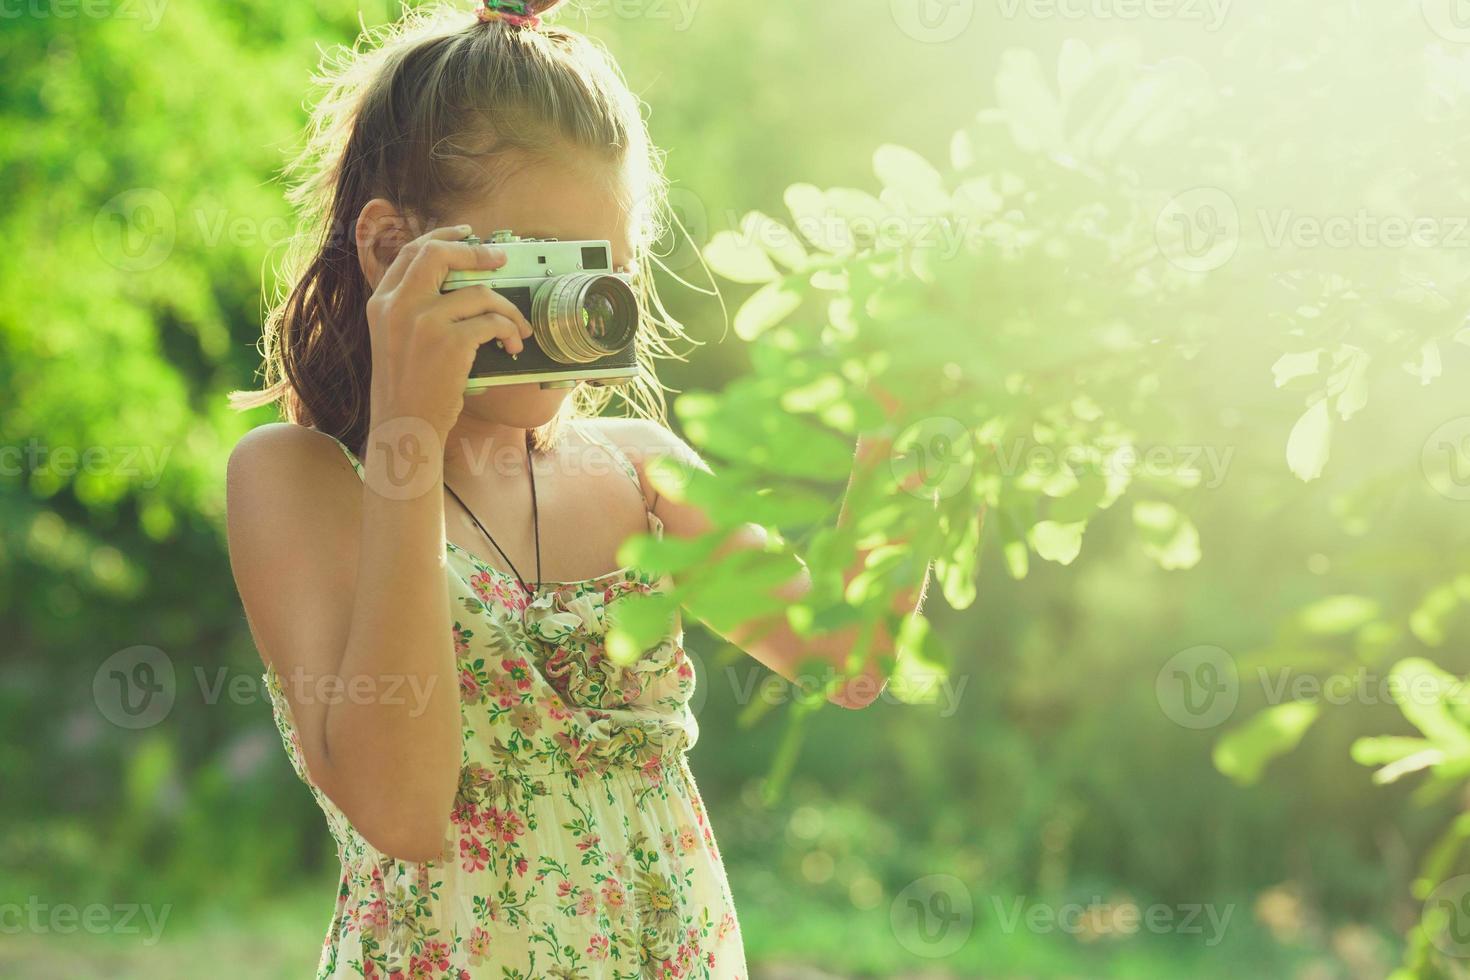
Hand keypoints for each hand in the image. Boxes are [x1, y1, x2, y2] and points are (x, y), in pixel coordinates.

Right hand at [365, 225, 533, 438]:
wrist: (404, 426)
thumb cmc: (407, 388)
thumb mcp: (395, 338)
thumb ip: (413, 308)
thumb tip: (457, 284)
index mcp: (381, 302)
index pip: (410, 252)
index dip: (442, 237)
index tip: (467, 234)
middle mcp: (397, 306)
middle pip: (438, 255)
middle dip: (475, 252)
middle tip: (500, 260)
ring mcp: (423, 323)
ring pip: (478, 293)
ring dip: (507, 308)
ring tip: (518, 328)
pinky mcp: (449, 343)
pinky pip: (492, 322)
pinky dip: (509, 331)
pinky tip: (512, 345)